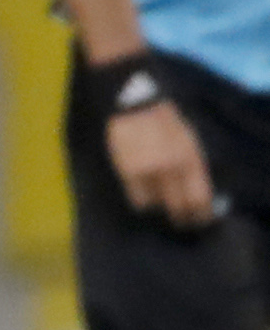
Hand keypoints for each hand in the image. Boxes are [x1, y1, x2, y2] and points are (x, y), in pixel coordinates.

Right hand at [108, 97, 219, 229]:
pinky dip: (143, 202)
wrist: (136, 107)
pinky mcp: (128, 172)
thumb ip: (194, 169)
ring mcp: (149, 172)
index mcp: (191, 160)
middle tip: (182, 222)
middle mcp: (172, 169)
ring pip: (157, 206)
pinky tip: (145, 197)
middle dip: (182, 218)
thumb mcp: (189, 144)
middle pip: (179, 207)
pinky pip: (138, 200)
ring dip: (160, 208)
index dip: (201, 214)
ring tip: (161, 205)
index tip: (199, 220)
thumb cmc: (167, 125)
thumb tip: (199, 196)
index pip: (200, 199)